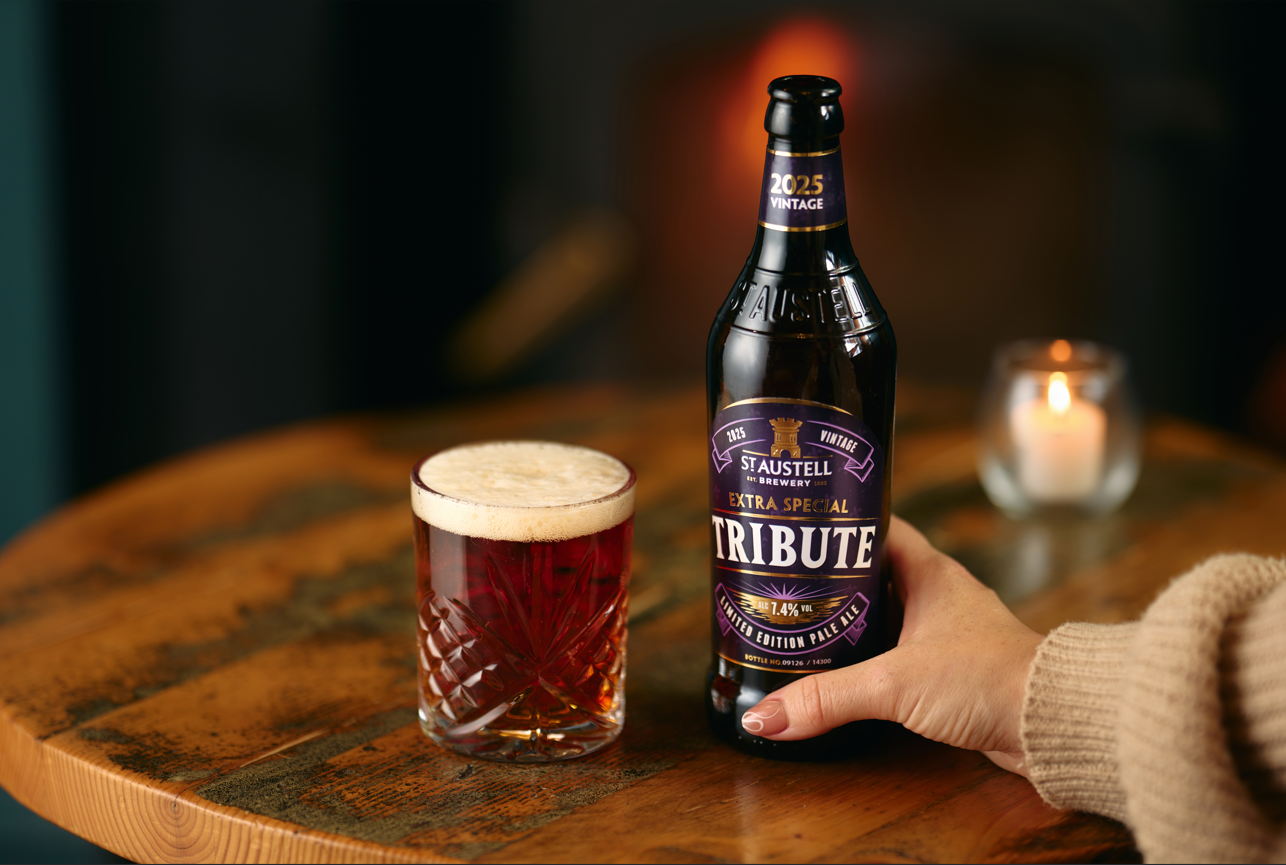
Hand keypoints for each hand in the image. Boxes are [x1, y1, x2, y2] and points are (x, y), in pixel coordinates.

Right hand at [740, 515, 1042, 775]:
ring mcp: (948, 633)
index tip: (799, 527)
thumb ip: (827, 698)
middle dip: (831, 580)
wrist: (1054, 725)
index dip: (838, 523)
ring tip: (802, 627)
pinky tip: (845, 673)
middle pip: (872, 574)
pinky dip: (871, 660)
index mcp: (930, 573)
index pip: (876, 527)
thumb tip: (766, 718)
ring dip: (849, 622)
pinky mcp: (952, 672)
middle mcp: (939, 596)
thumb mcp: (893, 682)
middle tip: (786, 584)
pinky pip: (899, 655)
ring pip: (885, 616)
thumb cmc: (991, 679)